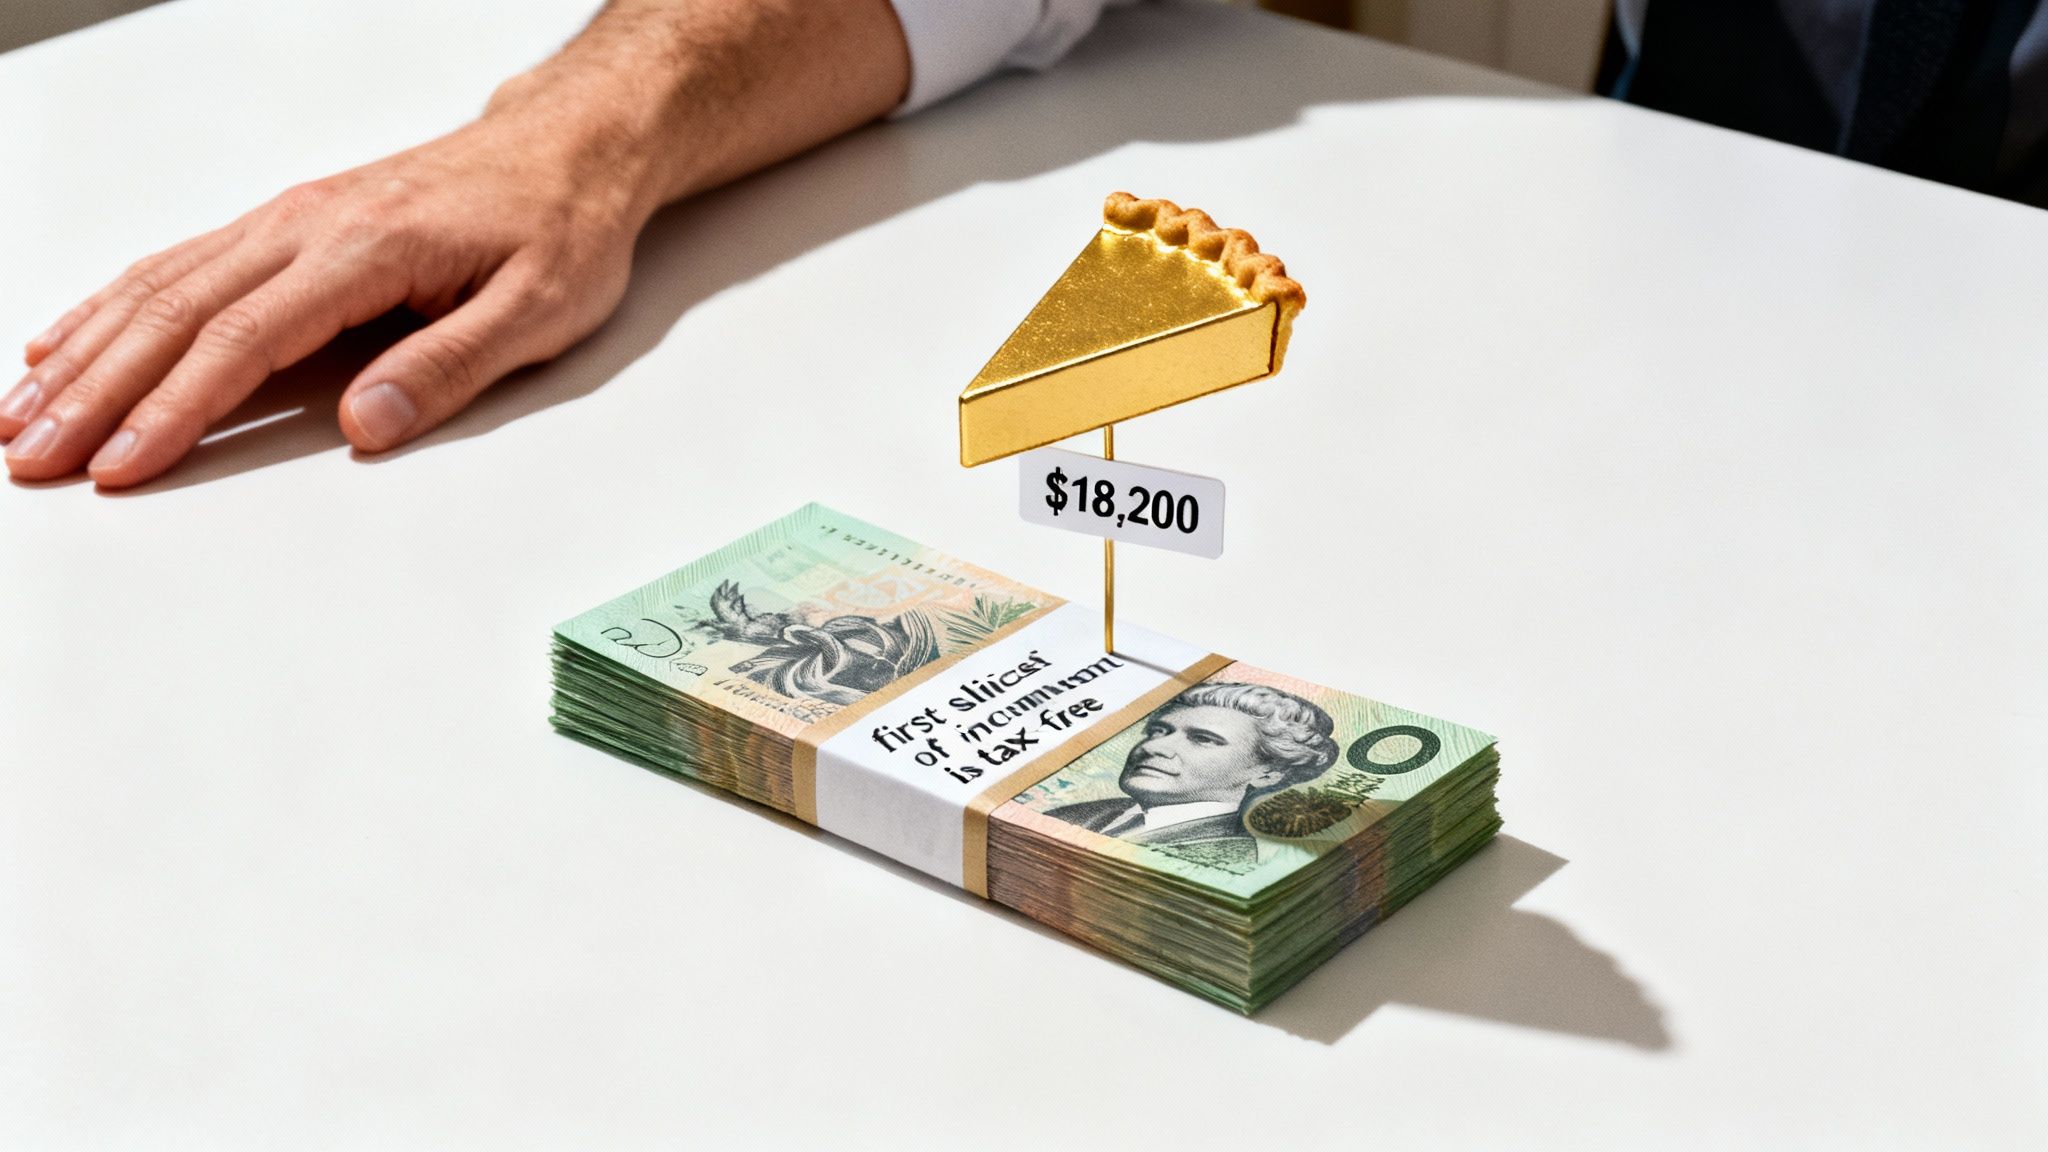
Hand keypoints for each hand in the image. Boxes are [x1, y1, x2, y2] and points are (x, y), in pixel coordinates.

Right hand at [1, 94, 655, 486]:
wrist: (566, 153)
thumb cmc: (559, 229)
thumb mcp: (539, 310)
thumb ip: (449, 367)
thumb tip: (364, 427)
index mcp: (364, 250)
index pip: (245, 340)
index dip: (175, 409)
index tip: (122, 465)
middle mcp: (307, 224)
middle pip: (176, 313)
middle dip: (96, 393)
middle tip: (34, 457)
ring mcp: (289, 219)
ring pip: (160, 284)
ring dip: (85, 353)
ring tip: (20, 416)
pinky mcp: (288, 223)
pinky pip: (179, 263)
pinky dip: (111, 307)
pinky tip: (66, 345)